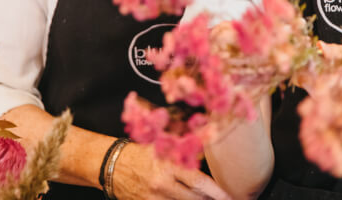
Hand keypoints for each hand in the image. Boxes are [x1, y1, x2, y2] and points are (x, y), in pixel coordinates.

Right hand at [112, 142, 231, 199]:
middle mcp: (162, 184)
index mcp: (169, 165)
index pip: (199, 182)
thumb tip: (207, 156)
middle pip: (193, 199)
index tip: (228, 196)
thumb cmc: (142, 152)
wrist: (113, 164)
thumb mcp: (164, 147)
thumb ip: (184, 155)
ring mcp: (153, 198)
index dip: (216, 192)